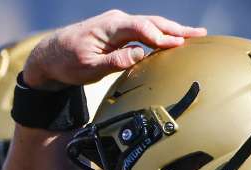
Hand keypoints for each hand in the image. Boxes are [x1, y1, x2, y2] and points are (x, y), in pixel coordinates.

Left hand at [23, 10, 205, 88]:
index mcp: (109, 27)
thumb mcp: (88, 68)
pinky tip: (173, 39)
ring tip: (194, 35)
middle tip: (199, 35)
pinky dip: (160, 33)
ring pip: (150, 25)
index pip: (141, 28)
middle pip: (151, 22)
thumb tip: (140, 55)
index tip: (177, 44)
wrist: (50, 55)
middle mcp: (116, 20)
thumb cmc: (67, 63)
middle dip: (176, 29)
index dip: (160, 36)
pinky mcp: (118, 31)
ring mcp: (118, 24)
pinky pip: (143, 30)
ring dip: (172, 30)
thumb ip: (115, 61)